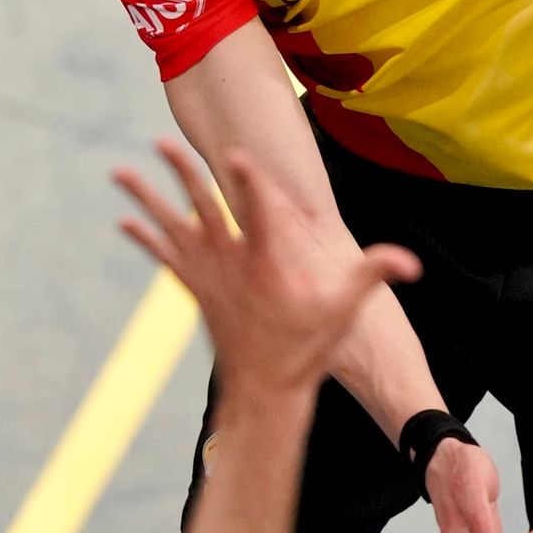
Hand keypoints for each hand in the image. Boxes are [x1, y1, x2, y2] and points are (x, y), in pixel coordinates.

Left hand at [115, 140, 417, 403]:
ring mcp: (207, 276)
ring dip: (145, 199)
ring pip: (171, 227)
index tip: (234, 152)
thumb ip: (373, 276)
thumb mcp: (343, 310)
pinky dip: (145, 238)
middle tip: (162, 143)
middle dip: (183, 173)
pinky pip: (164, 257)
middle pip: (202, 207)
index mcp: (267, 263)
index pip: (258, 211)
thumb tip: (413, 263)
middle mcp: (231, 263)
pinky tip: (125, 222)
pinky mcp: (195, 290)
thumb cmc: (305, 346)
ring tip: (119, 173)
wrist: (264, 389)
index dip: (247, 180)